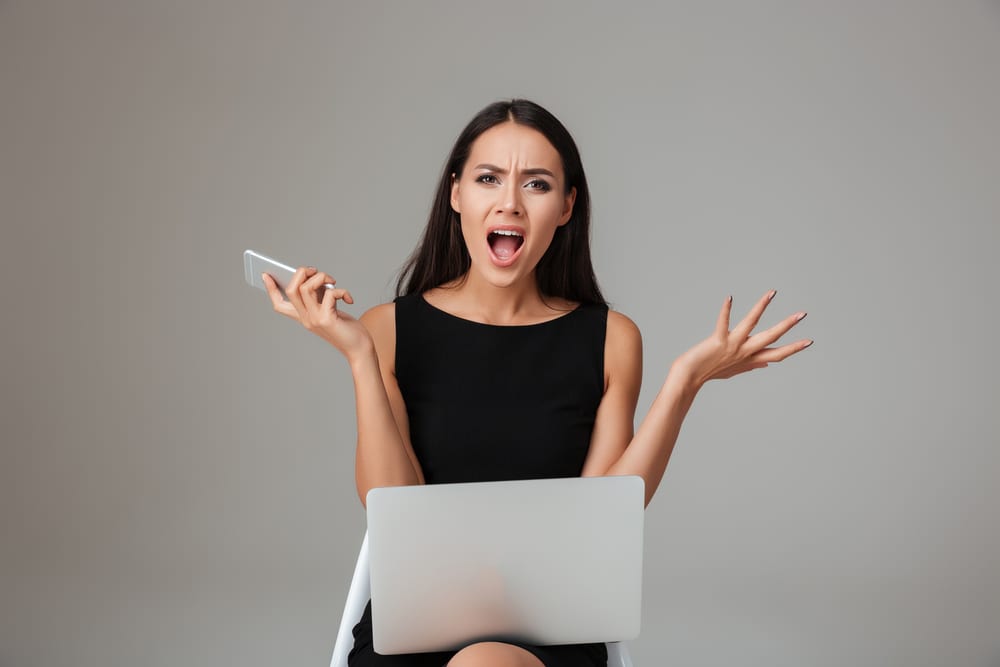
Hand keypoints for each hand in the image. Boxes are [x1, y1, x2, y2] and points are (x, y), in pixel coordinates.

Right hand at [262, 267, 373, 360]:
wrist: (359, 348)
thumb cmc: (345, 328)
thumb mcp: (328, 309)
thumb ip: (319, 296)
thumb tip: (315, 277)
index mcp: (302, 316)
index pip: (279, 304)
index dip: (270, 289)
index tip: (265, 274)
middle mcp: (305, 319)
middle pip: (291, 289)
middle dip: (302, 272)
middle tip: (316, 272)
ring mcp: (314, 320)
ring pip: (306, 288)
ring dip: (321, 277)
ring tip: (333, 282)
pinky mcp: (326, 320)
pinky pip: (329, 294)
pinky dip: (341, 291)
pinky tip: (348, 299)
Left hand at [672, 290, 811, 389]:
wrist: (690, 377)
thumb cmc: (711, 371)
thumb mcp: (737, 369)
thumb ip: (753, 364)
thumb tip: (769, 362)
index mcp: (750, 358)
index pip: (778, 354)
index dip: (794, 348)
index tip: (809, 341)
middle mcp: (744, 351)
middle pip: (771, 337)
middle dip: (787, 325)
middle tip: (803, 314)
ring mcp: (732, 345)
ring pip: (751, 324)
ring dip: (761, 307)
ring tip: (771, 293)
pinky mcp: (718, 340)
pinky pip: (723, 323)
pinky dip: (726, 310)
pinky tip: (730, 298)